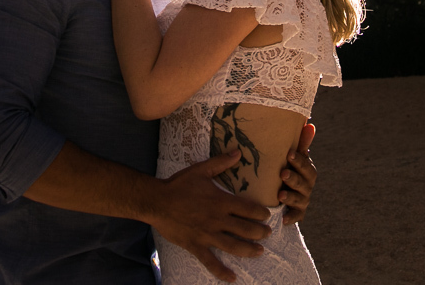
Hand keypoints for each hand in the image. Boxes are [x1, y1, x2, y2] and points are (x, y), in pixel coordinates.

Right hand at [148, 151, 271, 282]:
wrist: (156, 201)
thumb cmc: (178, 185)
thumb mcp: (201, 170)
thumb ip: (221, 163)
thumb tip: (238, 152)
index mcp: (221, 201)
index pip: (248, 209)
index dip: (261, 213)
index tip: (267, 215)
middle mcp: (217, 220)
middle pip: (245, 229)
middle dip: (260, 232)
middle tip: (267, 234)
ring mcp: (207, 235)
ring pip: (234, 246)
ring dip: (249, 250)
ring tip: (260, 251)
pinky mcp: (196, 245)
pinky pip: (210, 261)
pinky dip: (222, 271)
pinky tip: (232, 278)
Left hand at [279, 122, 316, 225]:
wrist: (281, 193)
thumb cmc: (287, 168)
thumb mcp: (292, 157)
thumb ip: (301, 143)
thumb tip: (310, 124)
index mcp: (307, 171)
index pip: (306, 166)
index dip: (299, 161)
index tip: (288, 154)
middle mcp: (307, 186)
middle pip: (304, 183)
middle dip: (294, 179)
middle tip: (283, 173)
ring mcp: (302, 201)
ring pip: (300, 200)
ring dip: (291, 197)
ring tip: (280, 195)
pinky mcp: (297, 214)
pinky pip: (296, 217)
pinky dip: (291, 218)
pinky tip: (283, 218)